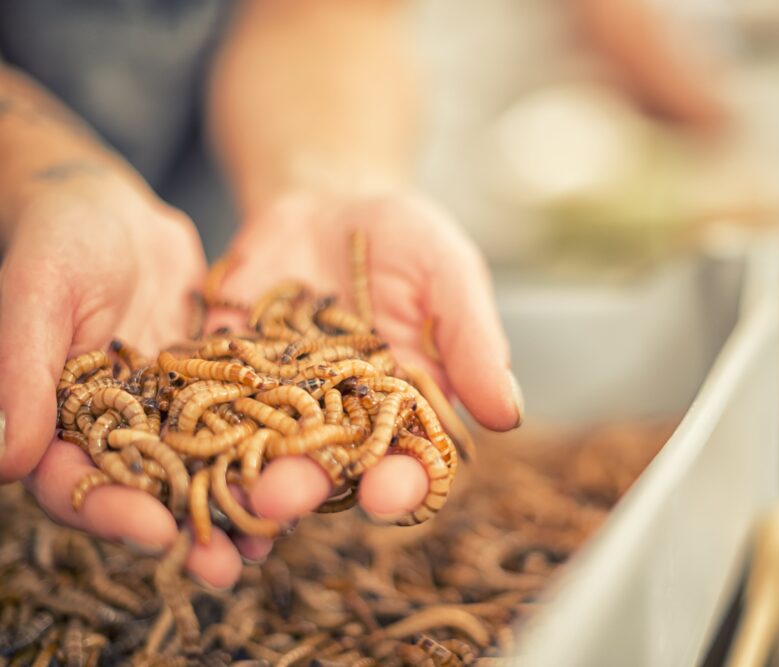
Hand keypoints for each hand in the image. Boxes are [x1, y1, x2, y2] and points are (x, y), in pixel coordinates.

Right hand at [0, 177, 239, 585]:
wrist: (113, 213)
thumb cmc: (59, 243)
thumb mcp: (39, 293)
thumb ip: (21, 368)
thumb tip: (4, 460)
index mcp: (58, 422)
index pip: (76, 481)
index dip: (110, 510)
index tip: (154, 530)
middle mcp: (116, 431)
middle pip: (147, 492)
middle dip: (186, 528)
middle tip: (227, 568)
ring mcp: (167, 415)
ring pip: (200, 470)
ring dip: (232, 506)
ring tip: (272, 542)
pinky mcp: (213, 392)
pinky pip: (239, 428)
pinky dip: (263, 453)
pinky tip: (302, 476)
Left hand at [210, 189, 521, 544]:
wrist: (328, 200)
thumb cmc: (404, 240)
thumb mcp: (448, 275)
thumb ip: (474, 341)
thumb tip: (507, 414)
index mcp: (405, 412)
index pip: (410, 464)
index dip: (403, 485)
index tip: (392, 493)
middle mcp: (341, 424)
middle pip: (326, 473)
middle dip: (306, 490)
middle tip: (283, 497)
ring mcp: (279, 406)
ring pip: (261, 454)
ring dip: (241, 476)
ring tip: (226, 487)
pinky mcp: (225, 379)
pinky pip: (206, 411)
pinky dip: (192, 433)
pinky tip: (173, 452)